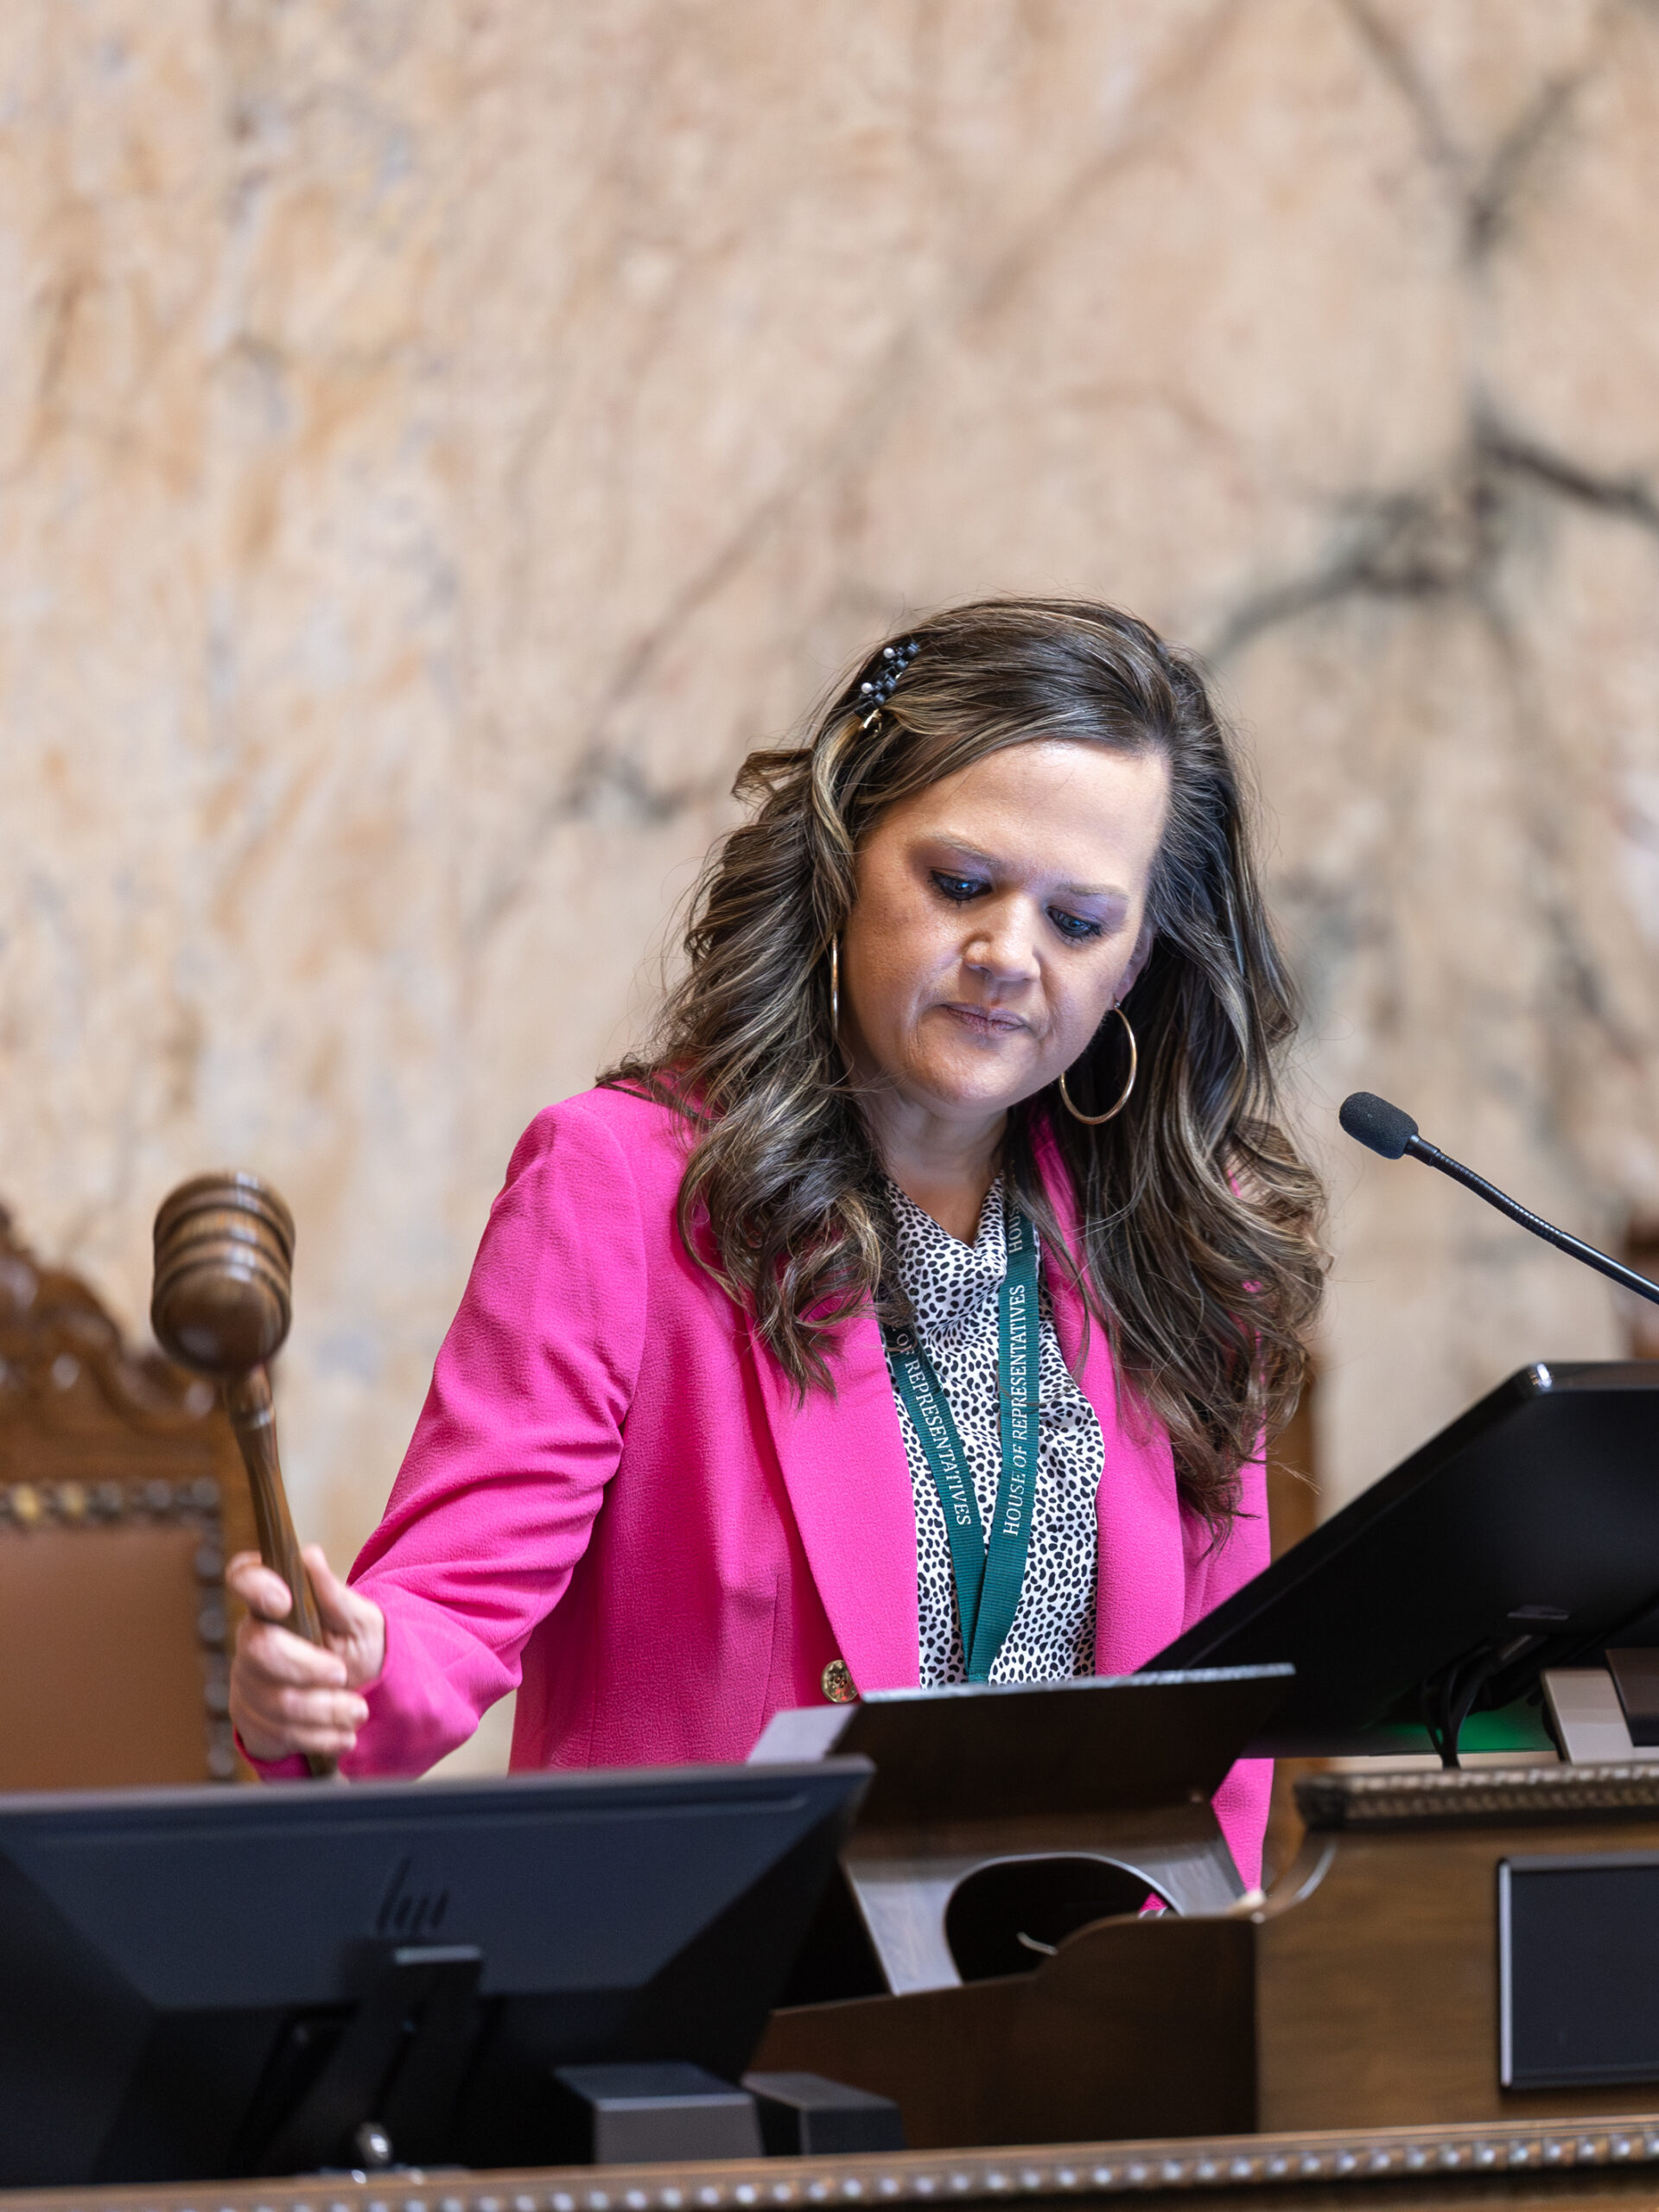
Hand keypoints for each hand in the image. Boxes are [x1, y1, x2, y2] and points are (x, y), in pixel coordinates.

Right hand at [227, 1545, 386, 1762]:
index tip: (283, 1600)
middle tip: (343, 1675)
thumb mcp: (360, 1621)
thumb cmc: (358, 1649)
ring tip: (356, 1712)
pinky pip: (278, 1733)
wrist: (361, 1698)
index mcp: (277, 1603)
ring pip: (274, 1700)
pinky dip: (318, 1736)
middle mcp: (254, 1639)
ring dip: (323, 1710)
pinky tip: (341, 1734)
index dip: (254, 1585)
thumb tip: (310, 1556)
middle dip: (307, 1668)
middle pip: (260, 1650)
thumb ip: (334, 1595)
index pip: (244, 1578)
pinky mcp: (251, 1720)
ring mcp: (248, 1681)